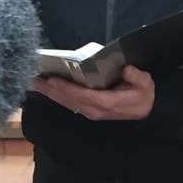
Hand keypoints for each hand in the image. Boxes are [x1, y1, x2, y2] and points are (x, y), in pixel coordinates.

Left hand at [32, 64, 155, 119]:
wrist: (147, 113)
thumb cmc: (144, 96)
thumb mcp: (145, 84)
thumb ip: (136, 76)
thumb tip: (125, 69)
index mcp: (106, 102)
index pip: (82, 94)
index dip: (66, 88)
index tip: (52, 80)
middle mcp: (95, 109)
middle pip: (69, 100)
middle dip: (51, 90)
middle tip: (34, 80)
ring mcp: (91, 112)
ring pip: (67, 103)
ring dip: (51, 94)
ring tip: (36, 84)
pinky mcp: (90, 111)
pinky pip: (71, 104)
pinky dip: (58, 97)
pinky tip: (49, 91)